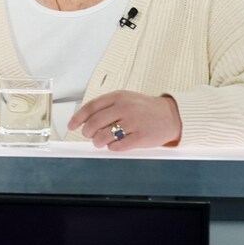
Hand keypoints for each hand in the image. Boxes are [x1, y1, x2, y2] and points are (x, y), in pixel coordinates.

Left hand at [68, 91, 182, 150]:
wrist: (172, 115)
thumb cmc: (145, 108)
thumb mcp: (125, 99)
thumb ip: (106, 106)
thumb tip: (84, 120)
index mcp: (118, 97)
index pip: (91, 107)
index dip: (78, 118)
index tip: (71, 126)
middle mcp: (125, 108)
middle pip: (94, 123)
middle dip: (87, 132)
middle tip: (88, 135)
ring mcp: (133, 122)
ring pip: (104, 136)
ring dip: (98, 142)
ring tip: (100, 142)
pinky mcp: (141, 137)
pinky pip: (118, 146)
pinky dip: (112, 148)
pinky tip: (114, 145)